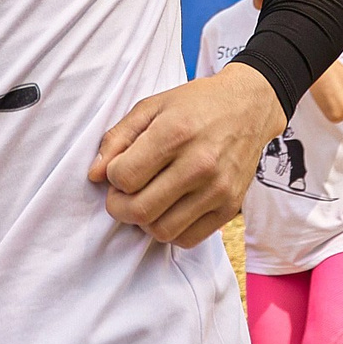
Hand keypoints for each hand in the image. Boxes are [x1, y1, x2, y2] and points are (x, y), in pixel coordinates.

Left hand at [88, 63, 282, 248]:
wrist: (249, 107)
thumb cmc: (195, 104)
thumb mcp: (151, 106)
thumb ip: (117, 138)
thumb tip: (94, 175)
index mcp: (175, 133)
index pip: (124, 177)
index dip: (112, 178)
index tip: (119, 170)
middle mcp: (199, 164)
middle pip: (140, 211)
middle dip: (120, 207)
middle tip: (123, 194)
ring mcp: (218, 189)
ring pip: (162, 231)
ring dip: (144, 221)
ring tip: (147, 200)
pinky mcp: (230, 207)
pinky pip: (188, 239)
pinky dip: (170, 230)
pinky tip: (169, 209)